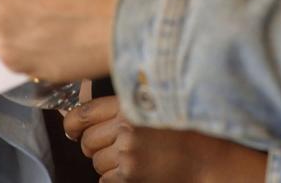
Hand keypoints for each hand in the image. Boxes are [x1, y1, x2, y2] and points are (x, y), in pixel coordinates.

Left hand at [64, 96, 267, 182]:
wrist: (208, 158)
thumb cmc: (185, 131)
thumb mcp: (155, 105)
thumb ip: (123, 106)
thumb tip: (82, 115)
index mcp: (131, 104)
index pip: (82, 114)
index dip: (72, 125)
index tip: (73, 130)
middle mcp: (127, 126)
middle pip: (86, 142)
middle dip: (93, 148)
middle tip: (112, 147)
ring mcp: (129, 152)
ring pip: (95, 164)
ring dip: (107, 165)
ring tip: (130, 158)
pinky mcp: (131, 174)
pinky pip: (105, 180)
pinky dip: (114, 179)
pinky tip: (133, 171)